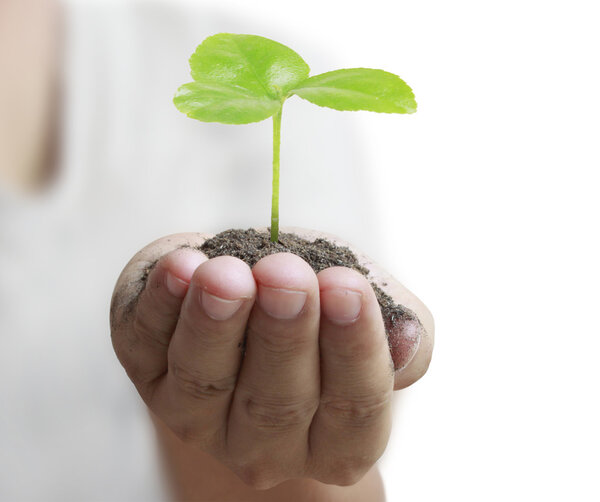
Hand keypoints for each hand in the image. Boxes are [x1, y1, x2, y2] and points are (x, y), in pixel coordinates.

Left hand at [110, 231, 432, 490]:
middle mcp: (267, 445)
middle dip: (282, 334)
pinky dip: (160, 305)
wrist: (263, 303)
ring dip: (215, 325)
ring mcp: (201, 420)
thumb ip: (403, 332)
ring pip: (204, 385)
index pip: (355, 407)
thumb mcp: (372, 316)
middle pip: (277, 403)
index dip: (353, 349)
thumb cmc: (326, 313)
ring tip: (226, 274)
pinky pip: (148, 346)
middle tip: (286, 275)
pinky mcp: (150, 376)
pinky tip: (181, 266)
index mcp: (336, 439)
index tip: (347, 286)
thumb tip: (404, 337)